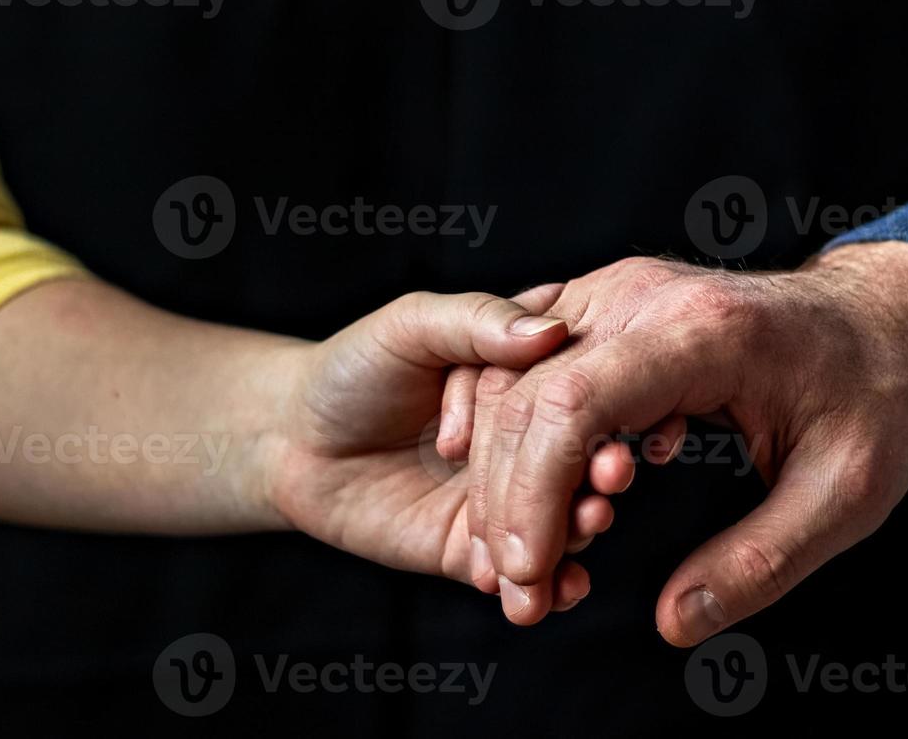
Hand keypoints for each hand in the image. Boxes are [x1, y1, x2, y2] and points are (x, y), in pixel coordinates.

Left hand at [264, 287, 611, 609]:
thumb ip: (478, 322)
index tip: (617, 419)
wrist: (290, 440)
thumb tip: (550, 330)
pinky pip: (517, 571)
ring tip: (590, 524)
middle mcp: (523, 439)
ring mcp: (502, 496)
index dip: (597, 405)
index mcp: (520, 375)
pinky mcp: (473, 548)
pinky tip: (564, 586)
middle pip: (577, 459)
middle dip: (599, 472)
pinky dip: (549, 584)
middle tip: (611, 477)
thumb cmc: (352, 367)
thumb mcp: (412, 324)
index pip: (572, 391)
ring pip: (558, 518)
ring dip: (583, 527)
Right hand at [455, 243, 907, 640]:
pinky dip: (512, 440)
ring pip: (510, 381)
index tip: (532, 574)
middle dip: (508, 506)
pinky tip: (534, 506)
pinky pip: (523, 368)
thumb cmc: (873, 394)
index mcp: (702, 332)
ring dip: (502, 479)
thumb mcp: (846, 492)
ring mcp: (615, 294)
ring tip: (534, 563)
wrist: (881, 319)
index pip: (574, 403)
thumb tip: (676, 621)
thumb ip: (762, 561)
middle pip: (525, 396)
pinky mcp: (603, 308)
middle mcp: (642, 297)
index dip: (534, 494)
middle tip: (524, 595)